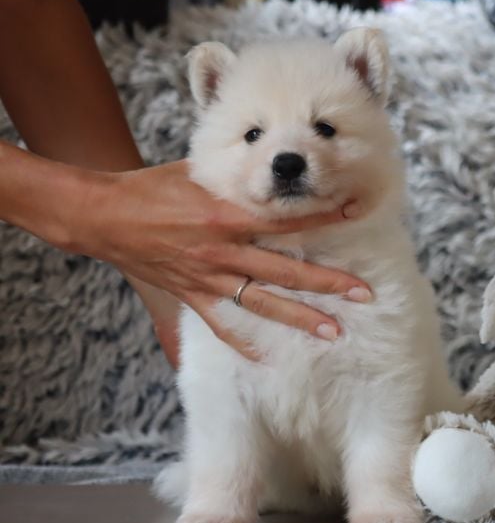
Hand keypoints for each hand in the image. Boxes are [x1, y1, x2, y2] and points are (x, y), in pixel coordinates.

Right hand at [57, 160, 370, 363]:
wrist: (102, 216)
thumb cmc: (150, 188)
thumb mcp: (197, 172)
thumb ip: (235, 175)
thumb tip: (268, 163)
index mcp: (227, 216)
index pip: (286, 220)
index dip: (322, 217)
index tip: (354, 214)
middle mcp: (223, 251)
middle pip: (286, 272)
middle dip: (328, 283)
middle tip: (364, 293)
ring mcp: (208, 277)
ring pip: (264, 303)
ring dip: (301, 319)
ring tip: (334, 332)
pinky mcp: (192, 295)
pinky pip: (222, 326)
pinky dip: (244, 344)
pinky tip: (268, 359)